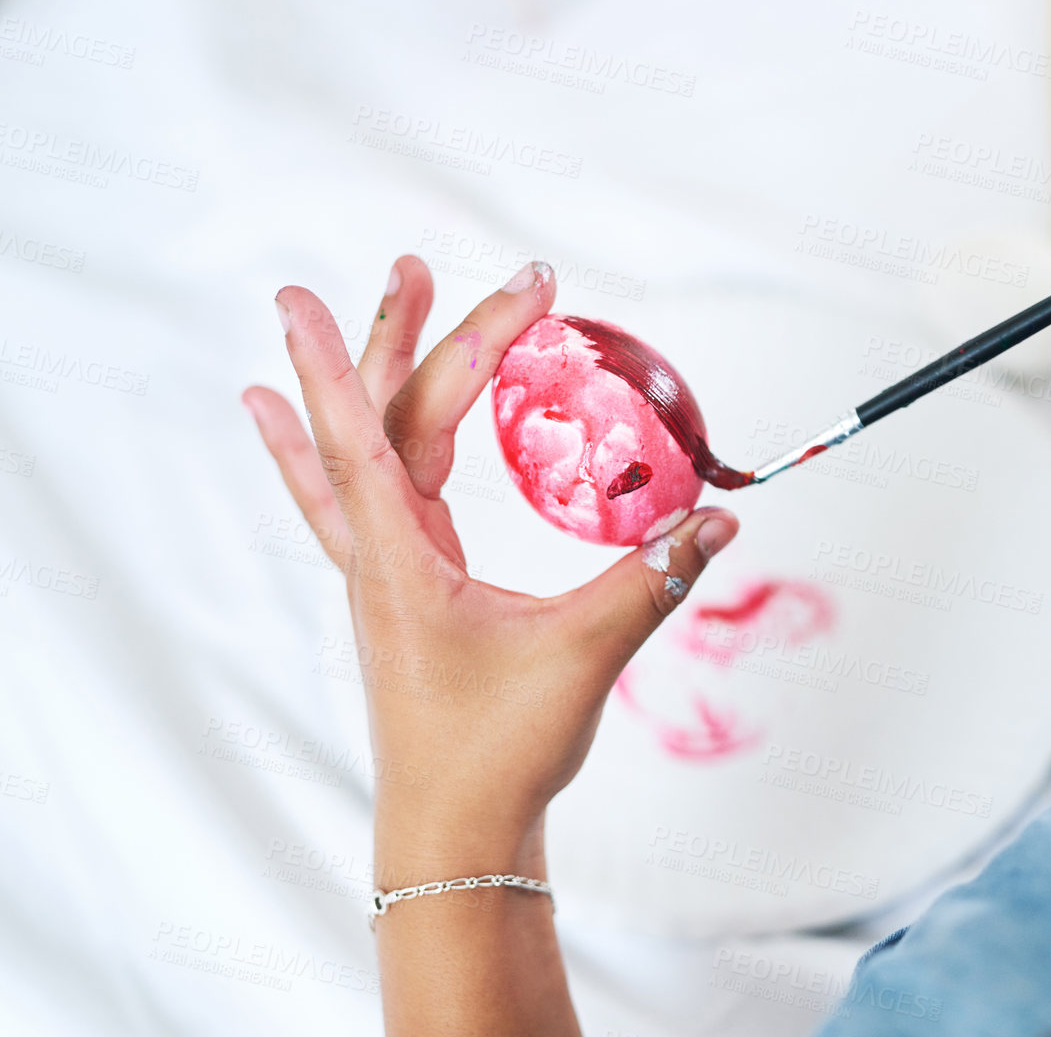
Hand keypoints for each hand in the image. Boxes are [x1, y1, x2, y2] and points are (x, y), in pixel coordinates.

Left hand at [243, 257, 739, 877]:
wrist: (453, 832)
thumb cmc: (498, 750)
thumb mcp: (585, 655)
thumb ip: (653, 580)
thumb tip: (720, 519)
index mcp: (404, 558)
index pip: (392, 426)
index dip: (425, 344)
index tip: (456, 278)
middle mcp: (379, 553)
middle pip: (376, 419)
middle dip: (397, 335)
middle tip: (413, 263)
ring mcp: (383, 571)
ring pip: (357, 450)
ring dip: (359, 375)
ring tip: (348, 308)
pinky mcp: (401, 591)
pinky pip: (348, 497)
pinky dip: (317, 448)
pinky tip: (284, 423)